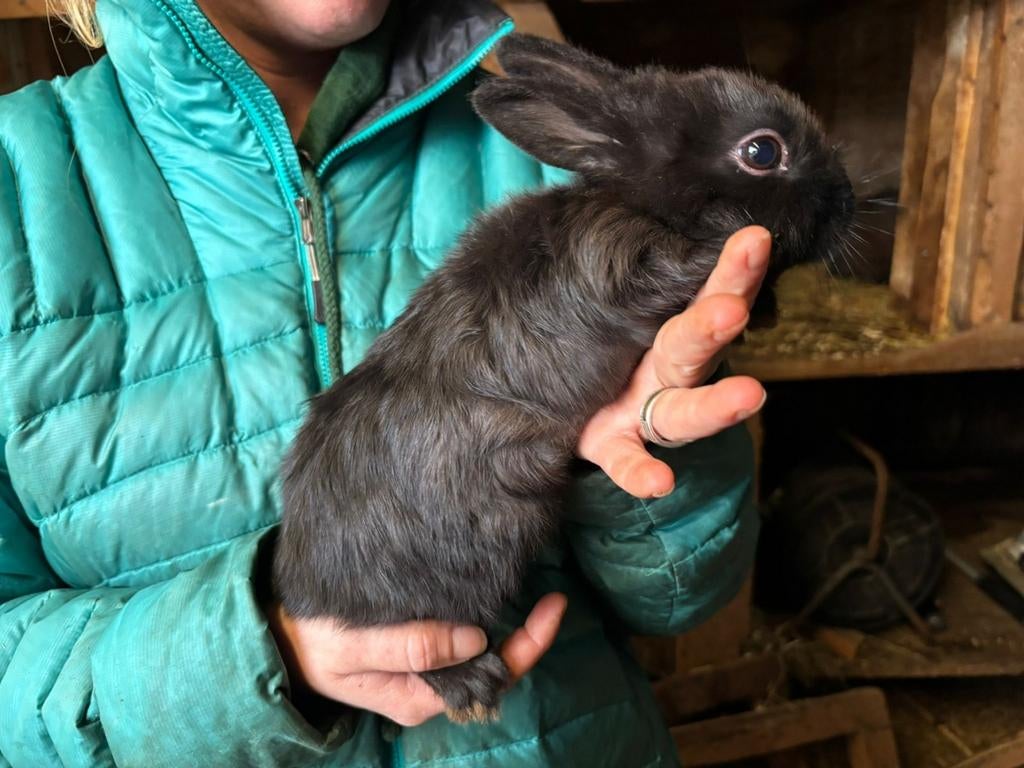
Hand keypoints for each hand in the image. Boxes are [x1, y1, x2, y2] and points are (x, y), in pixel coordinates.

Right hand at [268, 593, 567, 726]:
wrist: (277, 636)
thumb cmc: (312, 641)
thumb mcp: (354, 646)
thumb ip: (412, 646)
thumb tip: (475, 637)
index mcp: (421, 694)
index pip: (491, 672)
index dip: (528, 644)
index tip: (554, 606)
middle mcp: (431, 684)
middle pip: (494, 661)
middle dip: (527, 631)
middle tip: (553, 591)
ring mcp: (426, 665)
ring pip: (480, 646)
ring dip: (507, 617)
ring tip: (528, 577)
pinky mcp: (418, 644)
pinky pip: (460, 631)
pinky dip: (480, 607)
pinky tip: (488, 579)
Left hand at [577, 226, 771, 497]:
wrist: (567, 405)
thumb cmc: (608, 347)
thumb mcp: (627, 308)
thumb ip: (645, 271)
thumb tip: (656, 199)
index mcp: (669, 331)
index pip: (707, 295)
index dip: (733, 271)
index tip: (755, 238)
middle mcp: (666, 373)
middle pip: (696, 346)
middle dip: (716, 323)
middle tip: (732, 307)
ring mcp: (644, 413)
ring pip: (683, 411)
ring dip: (715, 406)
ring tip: (749, 394)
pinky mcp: (615, 447)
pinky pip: (629, 462)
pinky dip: (643, 473)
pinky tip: (659, 482)